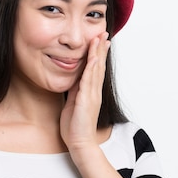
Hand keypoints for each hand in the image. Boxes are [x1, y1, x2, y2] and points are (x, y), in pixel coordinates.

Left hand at [60, 32, 109, 156]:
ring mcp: (92, 95)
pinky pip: (89, 82)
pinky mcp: (87, 100)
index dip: (98, 54)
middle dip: (101, 49)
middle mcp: (94, 92)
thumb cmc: (75, 127)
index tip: (100, 40)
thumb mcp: (73, 104)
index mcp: (90, 92)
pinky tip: (93, 58)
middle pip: (99, 66)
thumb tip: (73, 80)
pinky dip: (92, 69)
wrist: (80, 143)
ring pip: (96, 70)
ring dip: (98, 54)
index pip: (95, 69)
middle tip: (104, 34)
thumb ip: (75, 91)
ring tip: (100, 39)